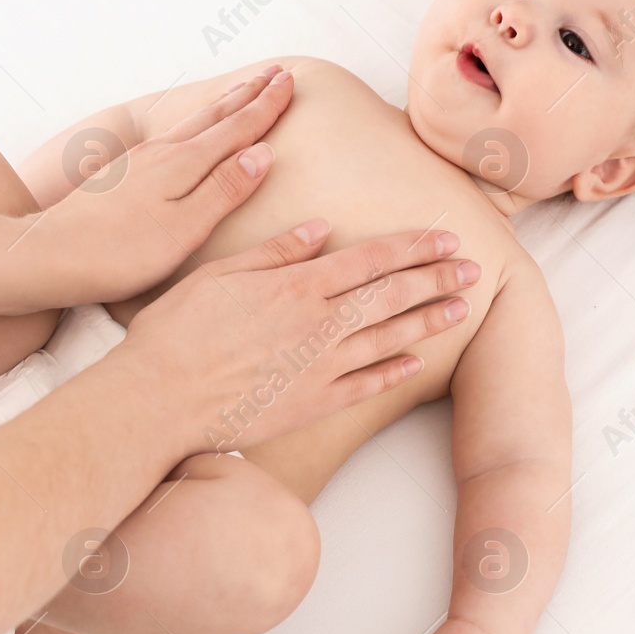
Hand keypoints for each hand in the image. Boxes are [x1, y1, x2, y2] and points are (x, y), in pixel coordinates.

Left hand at [35, 69, 293, 306]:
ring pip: (190, 125)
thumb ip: (224, 190)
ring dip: (220, 107)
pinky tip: (184, 134)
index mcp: (183, 165)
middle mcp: (161, 155)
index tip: (290, 82)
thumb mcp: (184, 228)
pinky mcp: (118, 177)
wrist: (44, 255)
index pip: (237, 129)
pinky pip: (168, 138)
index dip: (266, 107)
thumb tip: (262, 153)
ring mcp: (137, 163)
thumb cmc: (118, 252)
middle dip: (248, 96)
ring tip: (240, 92)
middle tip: (275, 74)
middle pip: (214, 118)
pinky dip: (191, 127)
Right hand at [117, 219, 481, 455]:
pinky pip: (367, 385)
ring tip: (461, 308)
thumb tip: (319, 228)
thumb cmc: (178, 331)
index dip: (414, 247)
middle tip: (474, 269)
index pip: (371, 259)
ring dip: (430, 321)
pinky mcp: (313, 404)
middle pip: (392, 296)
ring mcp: (320, 368)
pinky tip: (417, 362)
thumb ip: (275, 251)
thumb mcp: (221, 274)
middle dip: (437, 279)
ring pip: (389, 338)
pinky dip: (395, 371)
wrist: (160, 398)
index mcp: (298, 285)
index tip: (447, 237)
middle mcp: (319, 325)